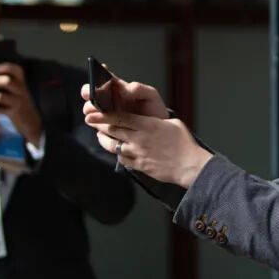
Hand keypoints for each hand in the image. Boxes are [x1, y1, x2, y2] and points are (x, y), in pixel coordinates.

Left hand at [0, 62, 42, 143]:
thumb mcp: (15, 94)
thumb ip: (3, 86)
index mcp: (21, 83)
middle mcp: (21, 91)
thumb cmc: (17, 105)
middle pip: (6, 81)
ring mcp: (19, 101)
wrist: (30, 123)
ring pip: (0, 96)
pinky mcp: (15, 113)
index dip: (7, 67)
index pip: (17, 70)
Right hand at [81, 78, 168, 119]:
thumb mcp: (151, 95)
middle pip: (88, 92)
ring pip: (88, 110)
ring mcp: (104, 113)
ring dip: (91, 110)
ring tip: (103, 113)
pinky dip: (97, 124)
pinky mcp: (104, 127)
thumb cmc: (153, 108)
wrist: (157, 131)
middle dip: (88, 93)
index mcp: (117, 88)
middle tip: (95, 97)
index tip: (97, 77)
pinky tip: (106, 125)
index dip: (95, 74)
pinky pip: (95, 125)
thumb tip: (124, 89)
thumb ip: (139, 88)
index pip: (101, 77)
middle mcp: (107, 99)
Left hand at [84, 109, 210, 187]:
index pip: (120, 118)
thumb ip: (157, 120)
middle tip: (90, 120)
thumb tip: (148, 118)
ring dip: (103, 140)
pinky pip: (121, 159)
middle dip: (98, 124)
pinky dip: (116, 153)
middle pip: (112, 130)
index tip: (92, 112)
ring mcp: (137, 154)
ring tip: (100, 135)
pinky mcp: (138, 166)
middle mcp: (139, 139)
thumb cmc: (185, 143)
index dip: (103, 115)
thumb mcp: (173, 124)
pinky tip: (116, 150)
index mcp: (148, 126)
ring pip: (112, 146)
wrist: (189, 166)